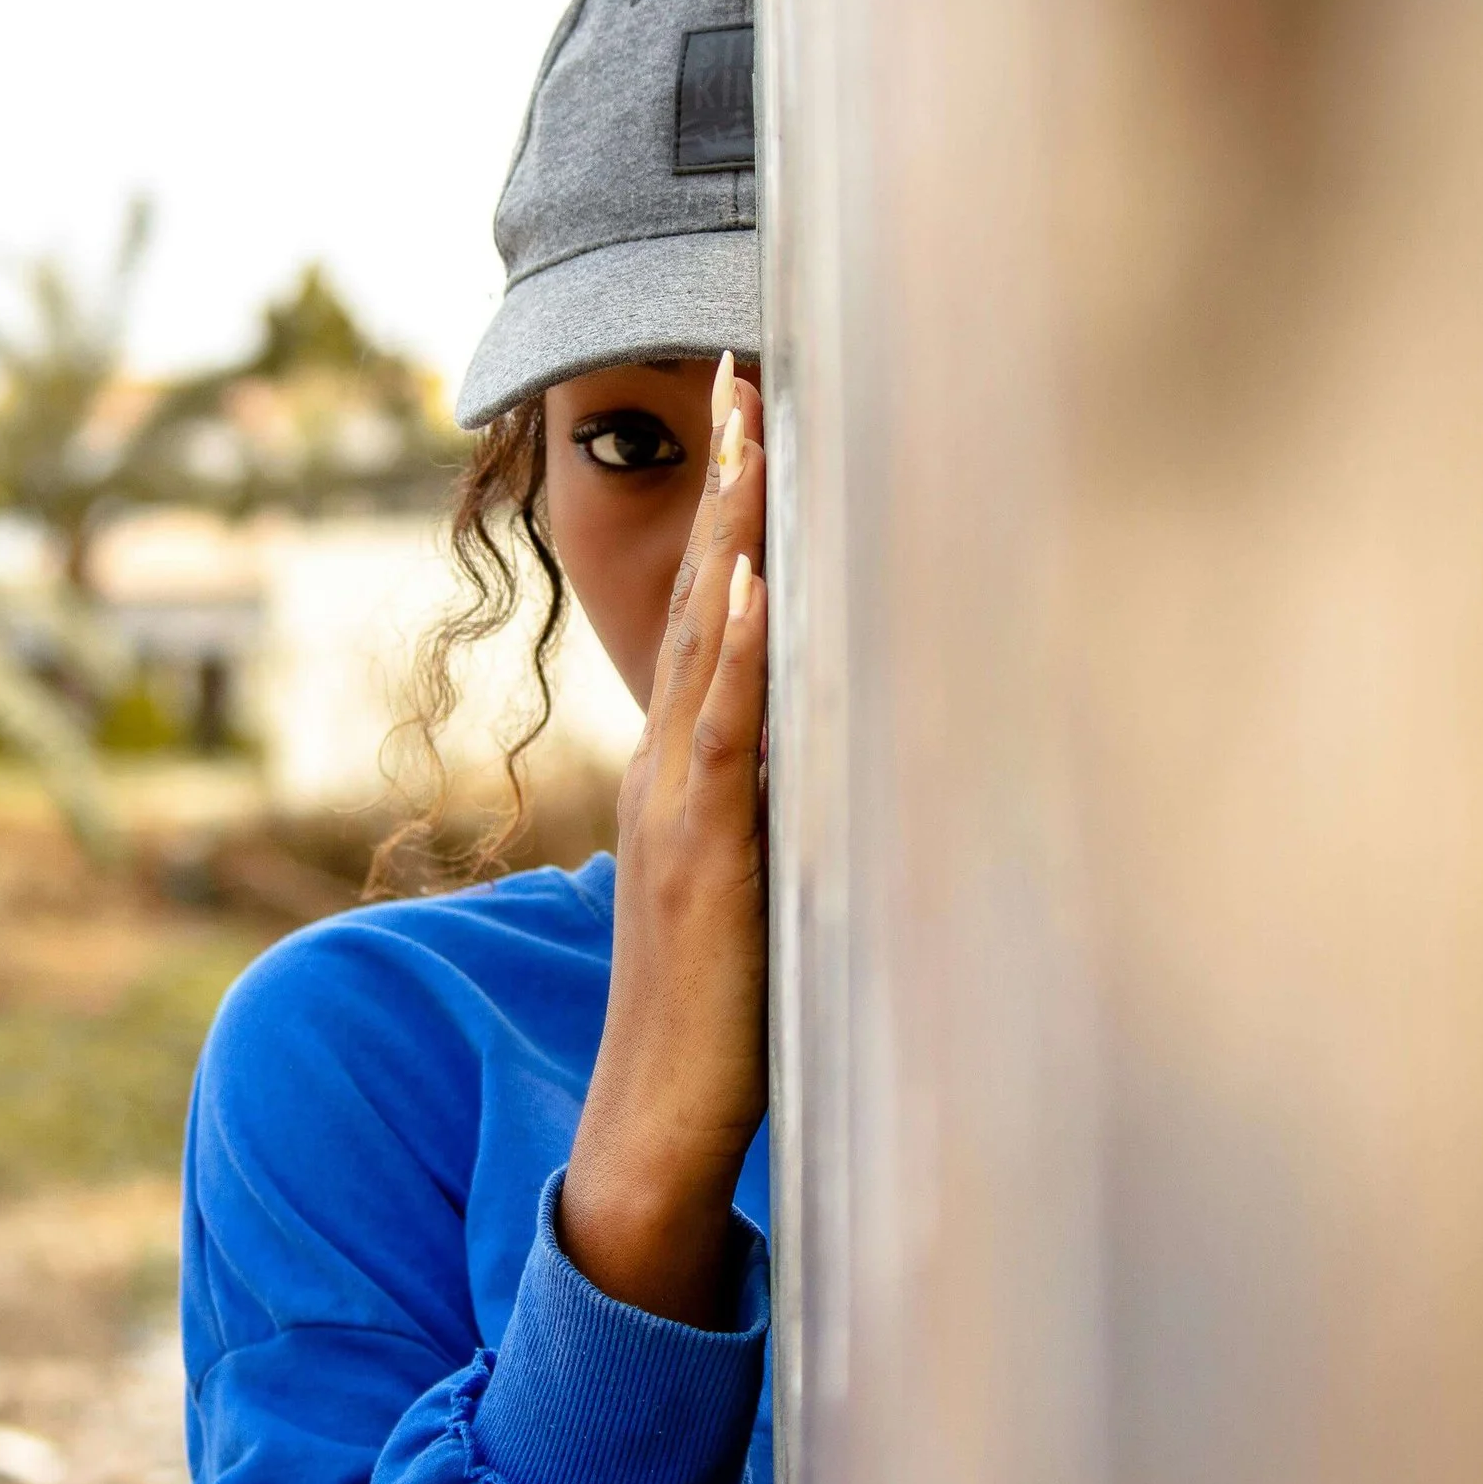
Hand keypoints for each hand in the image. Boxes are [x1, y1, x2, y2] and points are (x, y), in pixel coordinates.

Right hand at [559, 359, 767, 1328]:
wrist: (655, 1118)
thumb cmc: (711, 1005)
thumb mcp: (744, 875)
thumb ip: (766, 803)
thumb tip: (827, 749)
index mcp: (680, 763)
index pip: (712, 608)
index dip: (731, 508)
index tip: (752, 414)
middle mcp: (670, 762)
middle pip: (705, 592)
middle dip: (727, 477)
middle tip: (744, 365)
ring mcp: (681, 803)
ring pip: (710, 638)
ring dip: (733, 526)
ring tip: (750, 426)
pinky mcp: (706, 856)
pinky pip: (724, 736)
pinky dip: (741, 652)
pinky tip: (759, 579)